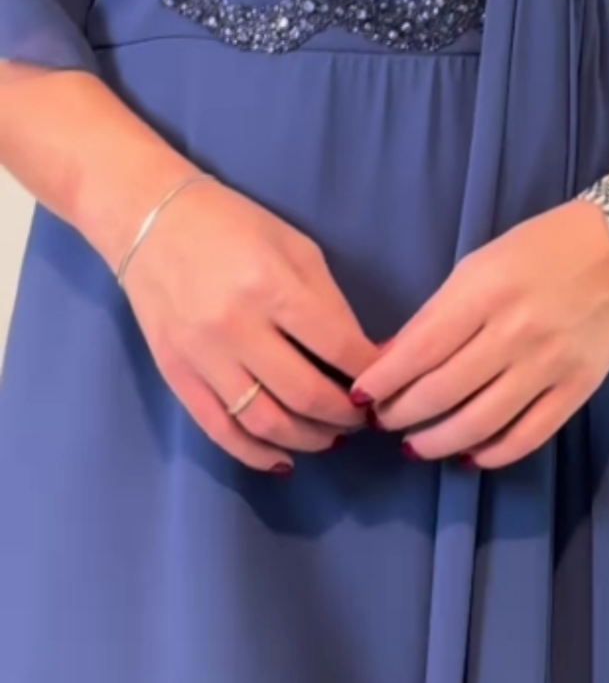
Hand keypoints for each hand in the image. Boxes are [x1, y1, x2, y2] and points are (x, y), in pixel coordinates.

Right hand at [121, 178, 378, 472]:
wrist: (150, 222)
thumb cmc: (235, 227)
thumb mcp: (297, 249)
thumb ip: (332, 305)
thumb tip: (368, 358)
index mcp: (272, 286)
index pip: (339, 348)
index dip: (372, 374)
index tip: (384, 384)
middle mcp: (236, 326)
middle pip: (305, 395)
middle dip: (346, 415)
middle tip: (362, 417)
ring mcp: (201, 355)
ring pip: (265, 422)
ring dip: (308, 440)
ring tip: (331, 437)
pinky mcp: (176, 374)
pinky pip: (220, 430)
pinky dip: (256, 454)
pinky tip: (284, 460)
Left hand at [352, 201, 608, 468]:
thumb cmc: (543, 248)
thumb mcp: (480, 265)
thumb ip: (437, 314)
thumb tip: (392, 360)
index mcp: (484, 291)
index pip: (419, 350)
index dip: (384, 381)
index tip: (362, 396)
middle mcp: (515, 331)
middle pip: (442, 392)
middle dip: (402, 415)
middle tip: (384, 422)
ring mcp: (550, 364)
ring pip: (480, 423)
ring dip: (438, 442)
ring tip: (416, 446)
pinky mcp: (579, 388)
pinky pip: (528, 435)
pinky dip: (493, 454)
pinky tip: (471, 456)